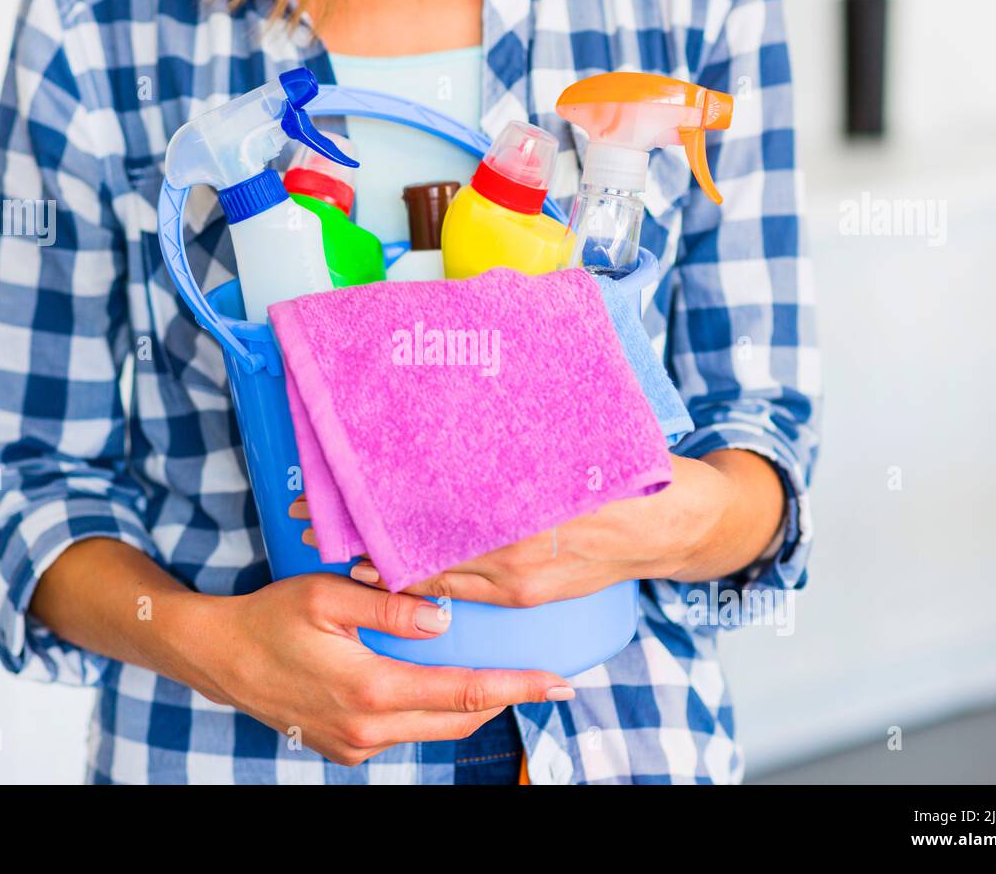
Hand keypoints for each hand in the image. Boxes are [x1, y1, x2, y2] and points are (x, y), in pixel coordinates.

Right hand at [167, 573, 573, 766]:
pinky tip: (438, 684)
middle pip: (459, 719)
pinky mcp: (344, 749)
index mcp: (371, 689)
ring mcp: (356, 745)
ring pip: (434, 729)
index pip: (464, 693)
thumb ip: (392, 608)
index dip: (518, 688)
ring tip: (498, 675)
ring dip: (467, 704)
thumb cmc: (270, 617)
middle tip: (543, 677)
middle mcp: (368, 729)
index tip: (559, 684)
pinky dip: (430, 711)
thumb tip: (447, 620)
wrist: (218, 658)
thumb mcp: (327, 596)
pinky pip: (405, 733)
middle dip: (505, 699)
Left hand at [332, 451, 781, 607]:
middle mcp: (518, 551)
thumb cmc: (628, 473)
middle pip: (427, 546)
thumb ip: (523, 437)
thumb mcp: (576, 443)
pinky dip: (426, 583)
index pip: (439, 512)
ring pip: (439, 576)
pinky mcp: (527, 595)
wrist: (674, 527)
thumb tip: (465, 400)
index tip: (343, 490)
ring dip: (389, 567)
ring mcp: (520, 579)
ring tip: (341, 553)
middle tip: (321, 520)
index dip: (386, 506)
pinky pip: (465, 592)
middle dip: (373, 537)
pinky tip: (393, 576)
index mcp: (528, 509)